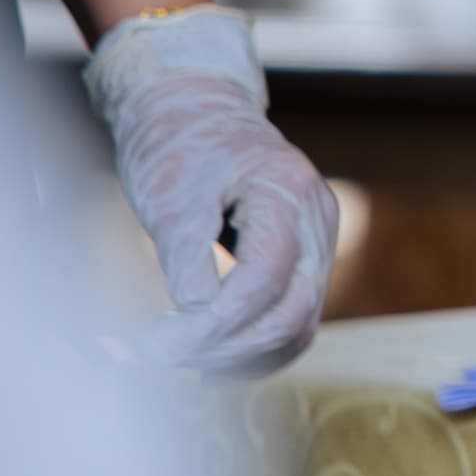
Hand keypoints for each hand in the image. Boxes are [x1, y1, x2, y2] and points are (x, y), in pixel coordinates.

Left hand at [84, 7, 339, 375]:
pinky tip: (212, 359)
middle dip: (229, 347)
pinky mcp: (305, 259)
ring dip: (245, 355)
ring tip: (185, 364)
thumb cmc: (180, 144)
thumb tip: (195, 315)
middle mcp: (318, 220)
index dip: (213, 324)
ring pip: (301, 323)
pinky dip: (257, 345)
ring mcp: (319, 242)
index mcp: (288, 193)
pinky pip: (295, 316)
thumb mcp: (171, 193)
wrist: (196, 111)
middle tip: (163, 358)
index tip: (156, 345)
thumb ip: (185, 252)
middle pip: (294, 311)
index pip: (264, 280)